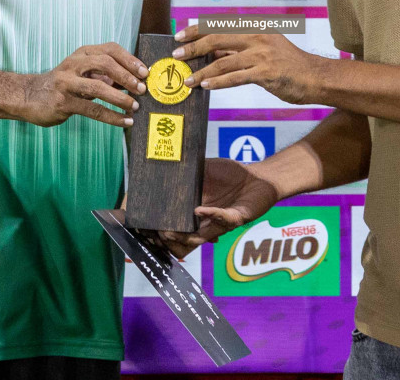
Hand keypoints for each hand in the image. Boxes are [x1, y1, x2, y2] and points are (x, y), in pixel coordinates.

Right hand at [21, 43, 148, 127]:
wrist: (28, 96)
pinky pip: (92, 109)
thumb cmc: (63, 85)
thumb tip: (135, 81)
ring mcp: (66, 82)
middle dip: (127, 76)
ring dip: (120, 98)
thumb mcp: (83, 74)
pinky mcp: (63, 102)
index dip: (130, 59)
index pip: (110, 49)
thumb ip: (106, 75)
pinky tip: (124, 121)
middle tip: (142, 90)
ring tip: (134, 107)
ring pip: (98, 87)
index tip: (145, 72)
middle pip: (105, 63)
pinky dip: (111, 116)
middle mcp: (74, 64)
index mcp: (82, 53)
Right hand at [156, 157, 279, 257]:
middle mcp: (206, 220)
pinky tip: (198, 211)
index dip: (158, 227)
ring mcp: (220, 221)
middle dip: (168, 237)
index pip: (173, 222)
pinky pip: (223, 219)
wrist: (259, 177)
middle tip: (156, 232)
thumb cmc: (232, 174)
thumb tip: (164, 163)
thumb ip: (188, 170)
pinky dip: (210, 215)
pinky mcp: (237, 218)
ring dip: (186, 234)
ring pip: (200, 236)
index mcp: (194, 208)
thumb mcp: (205, 168)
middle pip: (183, 236)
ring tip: (171, 230)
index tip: (140, 226)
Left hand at [172, 25, 327, 103]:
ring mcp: (261, 54)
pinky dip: (218, 82)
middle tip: (176, 55)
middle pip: (216, 38)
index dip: (197, 29)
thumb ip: (238, 48)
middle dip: (193, 47)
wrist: (314, 77)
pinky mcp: (265, 73)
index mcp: (255, 27)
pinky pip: (235, 78)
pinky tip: (205, 86)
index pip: (219, 25)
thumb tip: (210, 50)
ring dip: (201, 71)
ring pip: (223, 61)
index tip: (180, 35)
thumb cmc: (288, 64)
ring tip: (187, 80)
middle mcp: (257, 37)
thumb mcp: (263, 48)